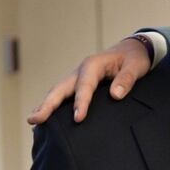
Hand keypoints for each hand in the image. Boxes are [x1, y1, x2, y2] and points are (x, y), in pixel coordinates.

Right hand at [26, 37, 151, 123]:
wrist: (132, 49)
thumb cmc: (134, 58)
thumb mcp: (136, 67)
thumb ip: (126, 79)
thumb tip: (115, 95)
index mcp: (93, 65)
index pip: (84, 86)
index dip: (81, 102)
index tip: (78, 118)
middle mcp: (81, 71)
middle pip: (61, 88)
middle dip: (48, 104)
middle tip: (35, 120)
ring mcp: (78, 77)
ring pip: (59, 92)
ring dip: (46, 105)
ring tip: (33, 121)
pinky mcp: (79, 83)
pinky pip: (65, 94)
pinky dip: (54, 104)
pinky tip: (46, 116)